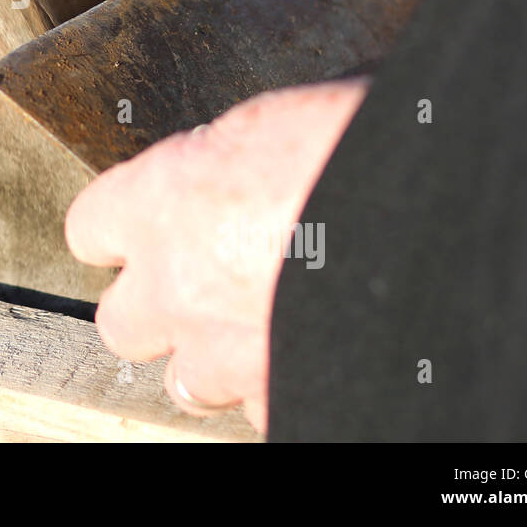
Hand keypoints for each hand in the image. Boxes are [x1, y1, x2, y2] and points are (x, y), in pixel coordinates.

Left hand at [65, 78, 369, 431]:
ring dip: (213, 358)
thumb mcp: (274, 120)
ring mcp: (226, 353)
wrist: (436, 219)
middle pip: (121, 323)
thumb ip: (230, 154)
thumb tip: (237, 159)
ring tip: (257, 326)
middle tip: (198, 287)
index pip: (91, 228)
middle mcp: (176, 287)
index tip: (143, 226)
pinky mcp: (283, 394)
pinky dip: (281, 383)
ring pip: (188, 382)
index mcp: (160, 202)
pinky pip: (262, 406)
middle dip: (155, 310)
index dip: (120, 228)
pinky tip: (310, 352)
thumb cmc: (358, 143)